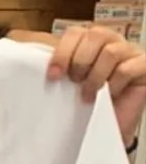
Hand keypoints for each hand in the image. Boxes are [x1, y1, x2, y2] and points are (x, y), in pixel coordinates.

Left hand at [46, 24, 145, 147]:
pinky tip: (109, 95)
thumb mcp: (67, 83)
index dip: (63, 52)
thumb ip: (57, 66)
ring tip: (89, 94)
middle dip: (80, 62)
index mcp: (90, 41)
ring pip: (110, 51)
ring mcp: (130, 52)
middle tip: (75, 83)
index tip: (54, 75)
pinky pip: (127, 69)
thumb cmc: (88, 105)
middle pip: (95, 35)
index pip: (75, 32)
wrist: (105, 131)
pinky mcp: (144, 66)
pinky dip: (113, 84)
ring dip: (95, 76)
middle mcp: (111, 42)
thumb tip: (28, 52)